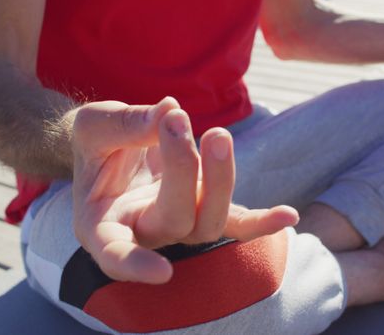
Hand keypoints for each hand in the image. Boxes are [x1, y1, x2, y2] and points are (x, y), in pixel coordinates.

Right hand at [70, 97, 298, 283]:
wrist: (115, 146)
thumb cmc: (99, 142)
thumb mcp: (95, 124)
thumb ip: (125, 123)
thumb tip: (172, 112)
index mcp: (102, 223)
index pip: (115, 253)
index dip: (136, 267)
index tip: (163, 272)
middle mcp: (144, 232)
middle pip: (175, 222)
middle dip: (182, 171)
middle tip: (175, 122)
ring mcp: (181, 225)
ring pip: (210, 222)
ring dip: (220, 178)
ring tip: (217, 135)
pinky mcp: (208, 211)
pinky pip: (238, 224)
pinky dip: (262, 221)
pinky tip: (288, 215)